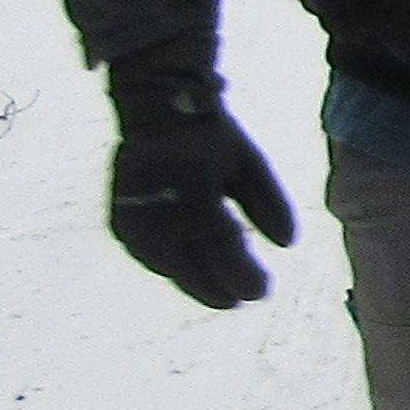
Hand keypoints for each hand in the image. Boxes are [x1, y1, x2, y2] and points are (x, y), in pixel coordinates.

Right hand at [107, 67, 293, 308]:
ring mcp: (136, 225)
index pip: (224, 257)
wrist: (156, 114)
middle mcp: (161, 220)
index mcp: (196, 201)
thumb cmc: (210, 138)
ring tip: (222, 284)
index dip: (245, 279)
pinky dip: (174, 265)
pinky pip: (151, 259)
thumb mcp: (250, 163)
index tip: (262, 290)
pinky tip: (192, 264)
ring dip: (198, 281)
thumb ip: (270, 203)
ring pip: (171, 271)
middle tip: (243, 296)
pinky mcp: (122, 226)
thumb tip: (287, 245)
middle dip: (222, 290)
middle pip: (194, 274)